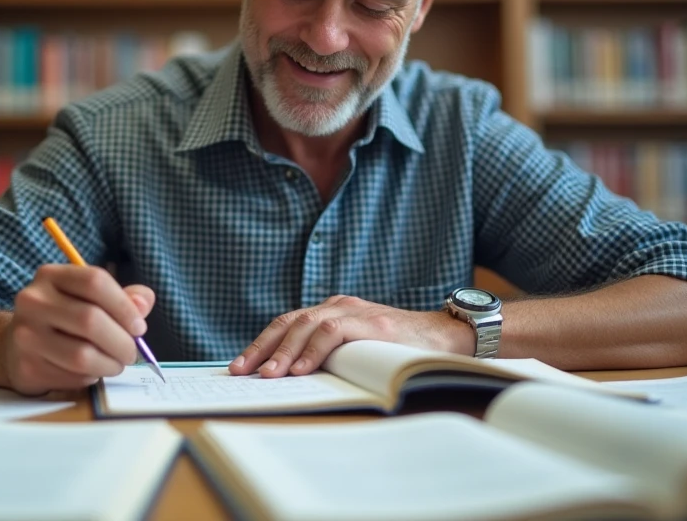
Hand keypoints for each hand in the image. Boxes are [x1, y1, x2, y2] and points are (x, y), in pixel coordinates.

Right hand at [0, 264, 154, 394]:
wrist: (17, 347)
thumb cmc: (63, 319)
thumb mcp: (89, 299)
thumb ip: (123, 297)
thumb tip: (143, 303)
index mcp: (51, 276)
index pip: (95, 281)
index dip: (124, 306)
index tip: (139, 327)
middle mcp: (33, 301)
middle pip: (90, 319)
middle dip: (121, 341)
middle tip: (132, 353)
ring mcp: (25, 335)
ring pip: (82, 355)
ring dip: (109, 364)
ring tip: (116, 364)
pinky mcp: (26, 367)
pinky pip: (72, 377)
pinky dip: (91, 377)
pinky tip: (90, 371)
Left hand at [228, 295, 471, 378]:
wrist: (445, 337)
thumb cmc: (401, 349)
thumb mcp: (358, 349)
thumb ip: (332, 354)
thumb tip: (295, 380)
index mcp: (333, 311)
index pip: (288, 323)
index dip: (263, 343)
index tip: (241, 365)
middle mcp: (338, 306)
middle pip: (289, 321)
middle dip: (262, 347)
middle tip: (240, 371)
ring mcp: (354, 312)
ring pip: (307, 324)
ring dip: (284, 351)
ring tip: (268, 374)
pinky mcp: (371, 323)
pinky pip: (333, 332)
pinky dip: (313, 350)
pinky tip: (300, 369)